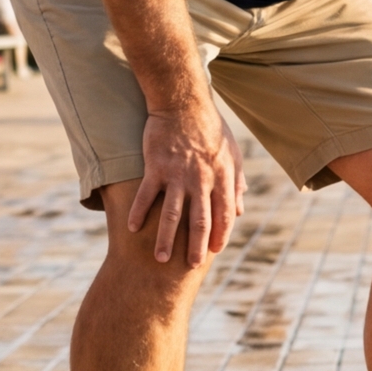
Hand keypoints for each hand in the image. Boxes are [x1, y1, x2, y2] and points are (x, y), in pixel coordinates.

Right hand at [133, 108, 244, 264]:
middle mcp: (202, 180)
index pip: (224, 215)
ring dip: (165, 239)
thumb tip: (239, 211)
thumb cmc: (211, 129)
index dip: (219, 235)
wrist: (184, 103)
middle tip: (191, 267)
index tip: (213, 252)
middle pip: (200, 220)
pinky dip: (138, 213)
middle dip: (196, 247)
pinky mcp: (156, 166)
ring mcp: (178, 174)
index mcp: (223, 177)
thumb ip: (237, 184)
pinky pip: (146, 195)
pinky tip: (131, 228)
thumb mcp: (233, 154)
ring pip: (172, 214)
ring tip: (160, 259)